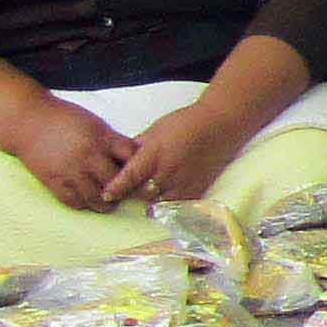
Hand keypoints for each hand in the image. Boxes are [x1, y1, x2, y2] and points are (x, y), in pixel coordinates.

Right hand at [6, 101, 139, 213]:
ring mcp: (70, 169)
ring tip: (108, 203)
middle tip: (126, 195)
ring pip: (96, 197)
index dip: (138, 168)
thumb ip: (113, 140)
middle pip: (115, 181)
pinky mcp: (53, 180)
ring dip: (105, 204)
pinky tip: (87, 201)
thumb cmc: (65, 119)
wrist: (27, 120)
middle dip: (123, 190)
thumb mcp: (95, 124)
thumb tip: (136, 157)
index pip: (131, 157)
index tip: (140, 175)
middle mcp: (88, 155)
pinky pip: (73, 201)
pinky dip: (83, 204)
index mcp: (102, 138)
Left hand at [110, 94, 256, 208]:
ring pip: (158, 202)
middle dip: (131, 193)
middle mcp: (168, 171)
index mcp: (155, 154)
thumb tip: (122, 158)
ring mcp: (184, 182)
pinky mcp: (198, 188)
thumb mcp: (156, 129)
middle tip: (127, 191)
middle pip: (141, 193)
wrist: (221, 124)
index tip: (106, 196)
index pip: (129, 177)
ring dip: (149, 199)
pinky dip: (168, 203)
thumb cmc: (186, 122)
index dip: (115, 189)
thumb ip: (138, 145)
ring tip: (146, 193)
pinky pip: (177, 204)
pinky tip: (165, 197)